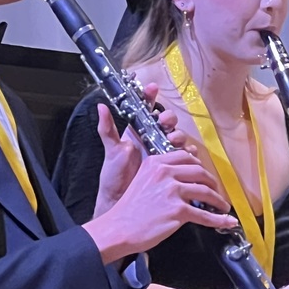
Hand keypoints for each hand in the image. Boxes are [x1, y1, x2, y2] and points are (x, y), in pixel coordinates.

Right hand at [84, 149, 237, 263]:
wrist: (118, 228)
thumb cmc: (129, 210)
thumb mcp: (142, 180)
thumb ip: (160, 175)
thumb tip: (183, 180)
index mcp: (156, 163)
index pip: (186, 157)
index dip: (199, 166)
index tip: (204, 174)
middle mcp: (165, 173)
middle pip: (199, 171)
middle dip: (212, 182)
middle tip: (216, 191)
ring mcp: (173, 191)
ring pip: (205, 191)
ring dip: (218, 200)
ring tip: (222, 206)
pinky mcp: (178, 210)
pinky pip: (205, 214)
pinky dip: (218, 219)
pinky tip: (226, 221)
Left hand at [93, 83, 191, 216]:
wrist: (121, 200)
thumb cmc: (115, 176)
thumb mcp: (112, 150)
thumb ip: (107, 129)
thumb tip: (100, 107)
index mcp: (138, 132)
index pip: (147, 108)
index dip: (151, 96)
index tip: (152, 88)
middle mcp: (153, 139)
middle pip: (168, 121)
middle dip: (168, 118)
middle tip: (164, 122)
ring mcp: (164, 152)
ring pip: (178, 137)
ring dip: (178, 135)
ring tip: (171, 140)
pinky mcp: (173, 167)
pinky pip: (185, 157)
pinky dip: (187, 153)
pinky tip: (184, 153)